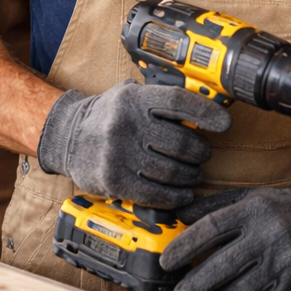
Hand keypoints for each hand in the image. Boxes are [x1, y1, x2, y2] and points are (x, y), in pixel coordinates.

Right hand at [36, 80, 231, 208]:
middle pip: (180, 141)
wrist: (65, 136)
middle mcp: (125, 123)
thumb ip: (158, 99)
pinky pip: (153, 193)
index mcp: (134, 99)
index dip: (206, 113)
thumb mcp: (128, 95)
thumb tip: (204, 104)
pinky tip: (182, 194)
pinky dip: (174, 196)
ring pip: (170, 170)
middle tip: (204, 155)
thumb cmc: (107, 115)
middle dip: (200, 152)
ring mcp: (117, 153)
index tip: (225, 124)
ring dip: (190, 176)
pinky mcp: (112, 180)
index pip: (178, 102)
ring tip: (194, 175)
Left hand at [161, 178, 290, 290]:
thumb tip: (178, 216)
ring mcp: (284, 262)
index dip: (185, 246)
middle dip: (194, 285)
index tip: (167, 261)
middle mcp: (269, 235)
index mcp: (255, 210)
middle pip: (222, 266)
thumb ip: (214, 206)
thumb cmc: (279, 210)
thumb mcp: (249, 198)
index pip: (212, 227)